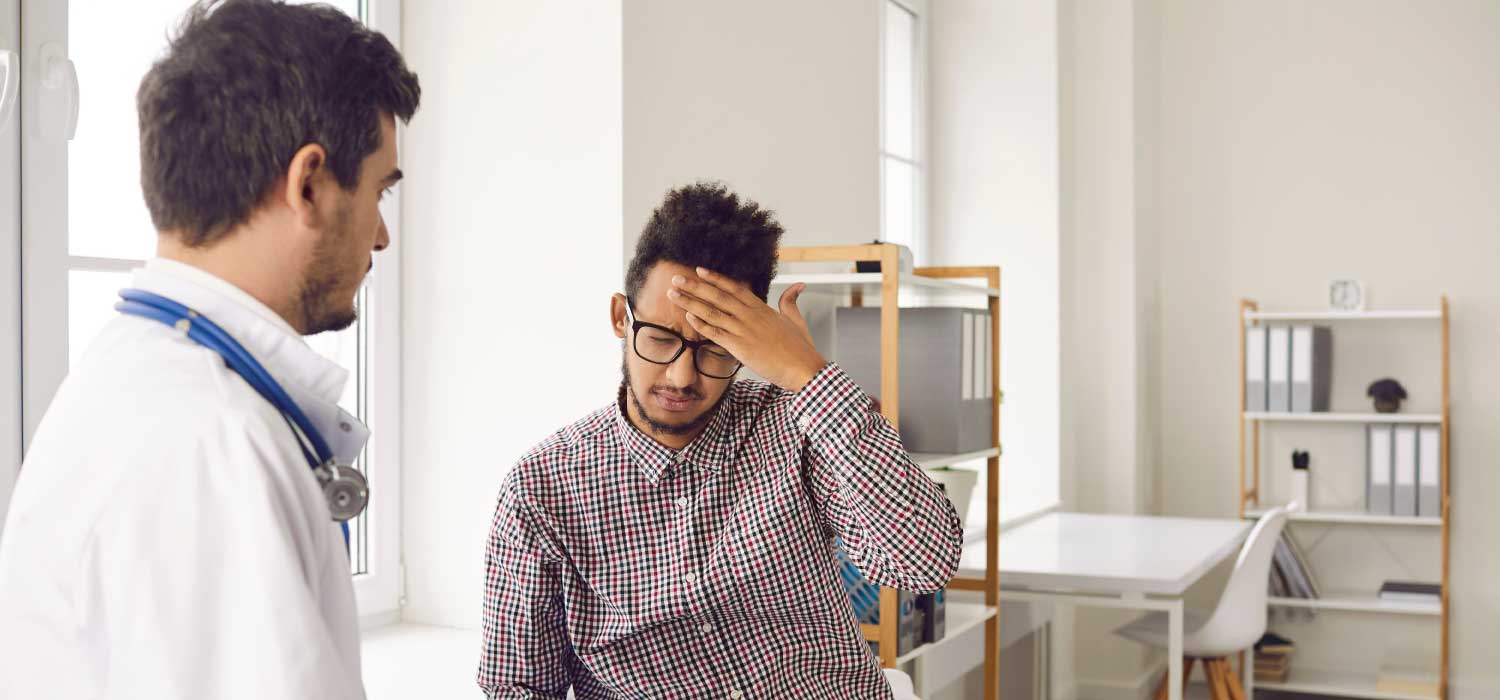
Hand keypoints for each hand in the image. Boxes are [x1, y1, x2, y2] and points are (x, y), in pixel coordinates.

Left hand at [667, 267, 827, 391]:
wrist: (804, 369)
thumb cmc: (801, 347)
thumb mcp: (796, 319)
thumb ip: (791, 301)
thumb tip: (799, 285)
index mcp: (762, 308)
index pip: (734, 288)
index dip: (715, 278)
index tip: (698, 270)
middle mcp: (750, 316)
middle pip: (718, 296)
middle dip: (695, 286)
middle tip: (676, 278)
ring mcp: (744, 331)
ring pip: (712, 312)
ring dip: (690, 302)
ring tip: (673, 293)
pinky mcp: (741, 348)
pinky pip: (716, 334)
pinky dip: (701, 325)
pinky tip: (688, 317)